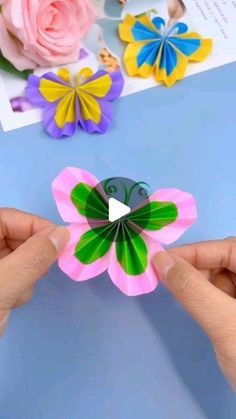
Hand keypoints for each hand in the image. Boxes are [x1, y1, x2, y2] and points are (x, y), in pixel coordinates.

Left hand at [0, 208, 68, 335]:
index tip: (62, 242)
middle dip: (30, 255)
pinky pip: (12, 274)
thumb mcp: (3, 285)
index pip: (7, 218)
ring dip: (25, 274)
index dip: (36, 226)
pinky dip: (18, 286)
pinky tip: (11, 303)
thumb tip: (63, 234)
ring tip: (16, 295)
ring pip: (17, 256)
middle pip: (13, 236)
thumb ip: (34, 256)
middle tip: (39, 273)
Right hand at [153, 239, 235, 389]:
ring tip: (181, 296)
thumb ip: (192, 289)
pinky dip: (206, 299)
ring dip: (198, 285)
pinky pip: (223, 297)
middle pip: (224, 261)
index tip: (161, 261)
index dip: (195, 251)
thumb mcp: (225, 323)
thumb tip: (161, 261)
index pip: (228, 248)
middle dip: (195, 269)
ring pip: (221, 279)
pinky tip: (195, 307)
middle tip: (167, 280)